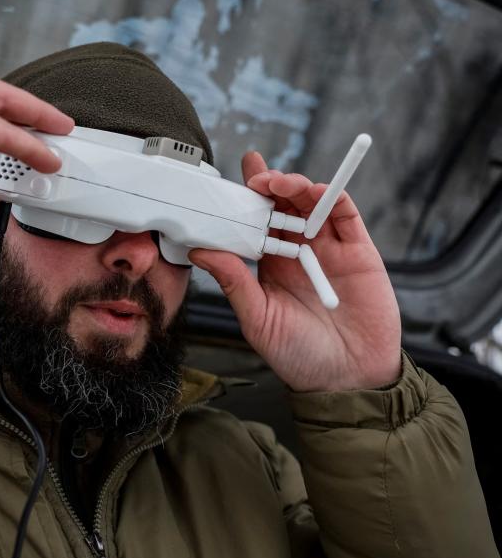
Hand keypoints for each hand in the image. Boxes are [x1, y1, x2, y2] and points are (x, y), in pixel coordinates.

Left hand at [188, 152, 401, 391]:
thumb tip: (200, 251)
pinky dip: (330, 197)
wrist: (347, 379)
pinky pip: (345, 215)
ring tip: (278, 185)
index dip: (247, 198)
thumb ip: (234, 282)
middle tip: (255, 178)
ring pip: (312, 204)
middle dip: (269, 186)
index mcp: (270, 265)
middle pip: (283, 206)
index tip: (233, 177)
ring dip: (295, 187)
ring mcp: (329, 249)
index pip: (256, 223)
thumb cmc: (298, 355)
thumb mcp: (257, 318)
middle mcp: (299, 252)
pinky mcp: (358, 251)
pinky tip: (313, 193)